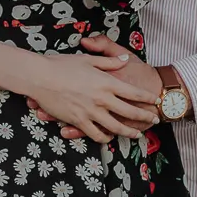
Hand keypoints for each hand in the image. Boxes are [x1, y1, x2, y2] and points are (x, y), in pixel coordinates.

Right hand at [26, 48, 161, 143]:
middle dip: (144, 117)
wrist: (40, 77)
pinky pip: (96, 134)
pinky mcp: (79, 121)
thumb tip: (123, 59)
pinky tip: (109, 137)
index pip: (133, 92)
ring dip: (128, 132)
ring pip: (115, 127)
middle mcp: (102, 99)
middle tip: (153, 119)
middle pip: (129, 112)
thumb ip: (109, 60)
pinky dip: (104, 137)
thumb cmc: (62, 64)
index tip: (156, 100)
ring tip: (136, 134)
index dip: (147, 98)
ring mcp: (91, 112)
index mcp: (106, 82)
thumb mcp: (88, 59)